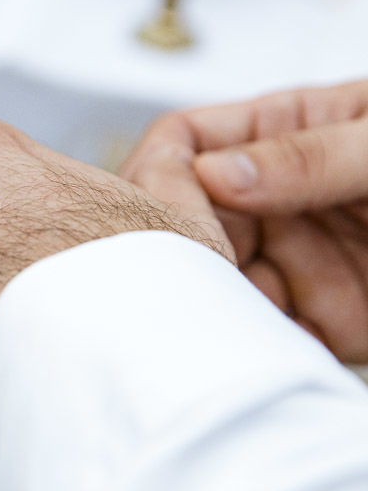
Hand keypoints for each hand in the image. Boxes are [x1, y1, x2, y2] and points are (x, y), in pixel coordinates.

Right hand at [122, 81, 367, 362]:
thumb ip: (311, 155)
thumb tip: (217, 173)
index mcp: (285, 132)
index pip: (186, 143)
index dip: (162, 179)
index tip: (177, 225)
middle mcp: (278, 197)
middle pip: (186, 222)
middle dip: (177, 258)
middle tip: (180, 293)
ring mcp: (298, 258)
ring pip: (218, 286)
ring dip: (210, 311)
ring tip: (211, 332)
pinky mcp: (328, 318)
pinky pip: (269, 337)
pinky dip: (252, 353)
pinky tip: (250, 358)